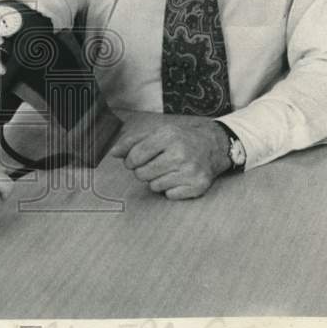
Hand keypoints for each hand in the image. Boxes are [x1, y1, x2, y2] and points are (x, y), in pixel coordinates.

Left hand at [110, 117, 230, 199]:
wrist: (213, 145)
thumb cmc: (180, 138)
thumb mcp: (157, 132)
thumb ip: (132, 141)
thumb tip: (113, 153)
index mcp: (168, 136)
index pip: (135, 156)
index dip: (130, 161)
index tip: (134, 161)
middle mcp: (180, 154)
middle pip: (142, 174)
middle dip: (142, 171)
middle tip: (153, 165)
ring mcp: (190, 172)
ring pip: (154, 186)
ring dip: (156, 180)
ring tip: (167, 169)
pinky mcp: (197, 186)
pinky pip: (169, 195)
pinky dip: (170, 189)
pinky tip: (178, 178)